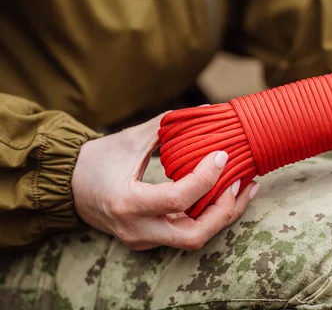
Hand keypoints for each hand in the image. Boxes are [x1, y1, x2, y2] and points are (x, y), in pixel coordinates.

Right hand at [72, 114, 258, 250]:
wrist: (68, 186)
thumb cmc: (98, 159)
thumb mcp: (130, 139)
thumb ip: (166, 126)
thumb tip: (205, 110)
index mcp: (127, 203)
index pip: (177, 199)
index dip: (206, 178)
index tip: (223, 155)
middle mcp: (136, 229)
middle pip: (194, 235)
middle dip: (225, 209)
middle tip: (241, 181)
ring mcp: (144, 239)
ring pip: (194, 239)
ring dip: (224, 215)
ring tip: (245, 187)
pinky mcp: (150, 240)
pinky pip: (186, 233)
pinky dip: (209, 216)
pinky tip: (226, 195)